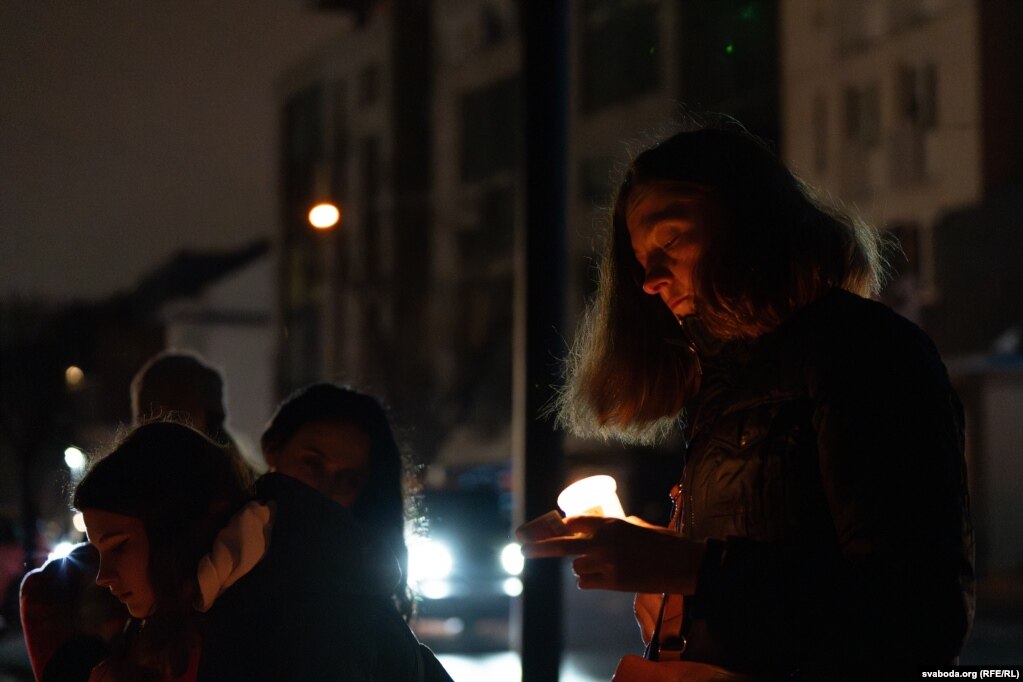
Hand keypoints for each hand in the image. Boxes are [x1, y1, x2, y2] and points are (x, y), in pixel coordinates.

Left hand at [521, 516, 704, 593]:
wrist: (685, 564)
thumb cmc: (664, 542)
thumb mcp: (638, 526)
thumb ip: (616, 526)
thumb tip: (597, 528)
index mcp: (611, 524)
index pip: (574, 522)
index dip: (561, 526)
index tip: (550, 529)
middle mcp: (605, 542)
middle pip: (562, 545)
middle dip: (539, 547)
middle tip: (521, 549)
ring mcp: (607, 564)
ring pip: (577, 568)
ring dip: (583, 567)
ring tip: (603, 565)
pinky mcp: (613, 584)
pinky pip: (586, 583)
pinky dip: (589, 581)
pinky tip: (603, 577)